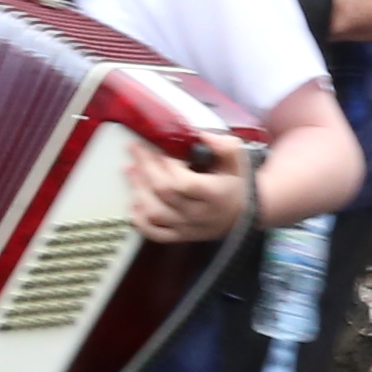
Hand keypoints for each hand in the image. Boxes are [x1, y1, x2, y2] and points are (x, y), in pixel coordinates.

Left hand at [125, 139, 257, 242]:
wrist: (242, 214)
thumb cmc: (235, 183)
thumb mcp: (237, 160)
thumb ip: (223, 145)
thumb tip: (200, 136)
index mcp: (215, 194)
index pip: (185, 183)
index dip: (168, 165)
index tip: (161, 149)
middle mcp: (200, 214)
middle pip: (165, 193)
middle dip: (146, 168)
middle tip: (136, 149)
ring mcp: (188, 227)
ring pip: (155, 213)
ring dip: (138, 190)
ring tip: (129, 170)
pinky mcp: (180, 236)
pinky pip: (155, 234)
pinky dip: (140, 221)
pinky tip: (133, 203)